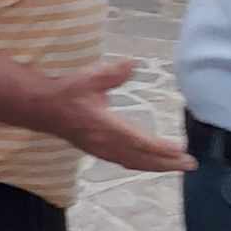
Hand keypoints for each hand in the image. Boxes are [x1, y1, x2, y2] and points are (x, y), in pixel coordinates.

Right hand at [45, 60, 195, 171]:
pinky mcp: (97, 150)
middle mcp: (105, 144)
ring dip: (156, 166)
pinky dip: (142, 164)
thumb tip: (133, 64)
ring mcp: (101, 150)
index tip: (182, 150)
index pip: (141, 143)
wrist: (41, 107)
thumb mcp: (89, 78)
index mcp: (106, 128)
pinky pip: (125, 162)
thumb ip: (113, 73)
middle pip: (142, 159)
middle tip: (190, 164)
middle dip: (167, 164)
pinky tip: (149, 162)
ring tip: (176, 166)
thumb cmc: (66, 92)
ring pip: (134, 163)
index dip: (162, 149)